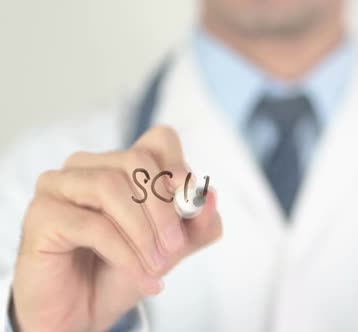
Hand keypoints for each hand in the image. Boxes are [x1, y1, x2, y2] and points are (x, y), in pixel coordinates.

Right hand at [11, 126, 221, 331]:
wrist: (85, 312)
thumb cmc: (125, 270)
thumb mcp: (173, 247)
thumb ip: (197, 223)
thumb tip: (210, 197)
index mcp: (121, 165)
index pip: (159, 140)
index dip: (180, 169)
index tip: (191, 206)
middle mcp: (88, 166)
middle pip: (138, 161)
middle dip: (164, 208)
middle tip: (175, 249)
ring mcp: (59, 186)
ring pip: (111, 187)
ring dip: (144, 233)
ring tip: (159, 267)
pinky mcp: (41, 215)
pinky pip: (92, 224)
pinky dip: (124, 253)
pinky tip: (140, 277)